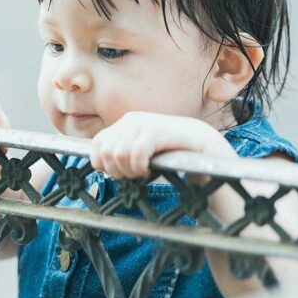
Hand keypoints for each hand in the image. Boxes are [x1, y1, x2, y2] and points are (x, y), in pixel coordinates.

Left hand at [89, 112, 234, 177]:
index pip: (97, 145)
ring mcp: (144, 124)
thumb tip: (97, 165)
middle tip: (133, 176)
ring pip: (119, 155)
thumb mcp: (138, 149)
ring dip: (129, 171)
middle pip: (107, 153)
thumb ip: (119, 152)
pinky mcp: (157, 131)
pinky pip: (137, 154)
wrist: (200, 145)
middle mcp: (130, 120)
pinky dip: (140, 167)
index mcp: (123, 123)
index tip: (118, 173)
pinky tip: (149, 171)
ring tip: (142, 173)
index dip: (102, 164)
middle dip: (117, 171)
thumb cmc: (167, 151)